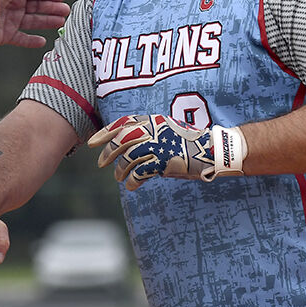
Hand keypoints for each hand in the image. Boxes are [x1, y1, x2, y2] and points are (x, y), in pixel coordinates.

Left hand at [0, 0, 69, 47]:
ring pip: (33, 21)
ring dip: (47, 22)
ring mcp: (10, 20)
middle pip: (37, 6)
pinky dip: (31, 41)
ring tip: (61, 23)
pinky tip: (43, 42)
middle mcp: (14, 6)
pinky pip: (22, 38)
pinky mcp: (6, 35)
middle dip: (52, 8)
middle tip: (66, 11)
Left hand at [88, 115, 246, 189]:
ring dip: (120, 170)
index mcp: (153, 121)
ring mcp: (159, 145)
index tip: (92, 142)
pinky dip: (133, 181)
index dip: (105, 132)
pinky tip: (132, 186)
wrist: (213, 149)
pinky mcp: (165, 161)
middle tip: (101, 164)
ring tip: (119, 178)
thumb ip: (148, 138)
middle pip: (122, 140)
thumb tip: (127, 151)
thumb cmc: (188, 143)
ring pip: (129, 158)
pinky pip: (141, 172)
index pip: (123, 123)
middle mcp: (154, 130)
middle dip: (108, 153)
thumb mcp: (166, 134)